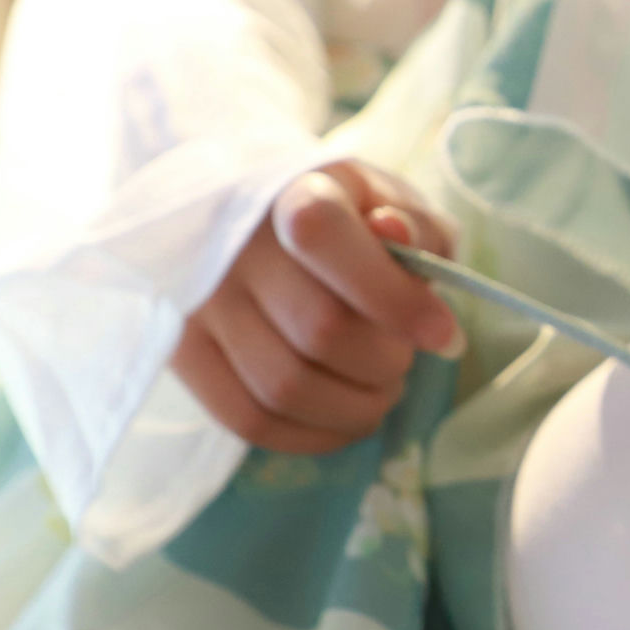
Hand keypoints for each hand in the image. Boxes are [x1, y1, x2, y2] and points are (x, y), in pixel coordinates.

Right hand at [172, 160, 466, 452]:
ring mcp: (200, 305)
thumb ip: (415, 224)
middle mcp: (233, 247)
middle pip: (319, 329)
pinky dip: (312, 436)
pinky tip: (345, 421)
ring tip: (381, 390)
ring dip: (354, 407)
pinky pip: (249, 419)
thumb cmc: (341, 216)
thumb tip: (400, 240)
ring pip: (285, 386)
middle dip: (384, 361)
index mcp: (291, 193)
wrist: (252, 223)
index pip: (327, 238)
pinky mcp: (184, 354)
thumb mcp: (390, 201)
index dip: (394, 297)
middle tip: (403, 359)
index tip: (444, 337)